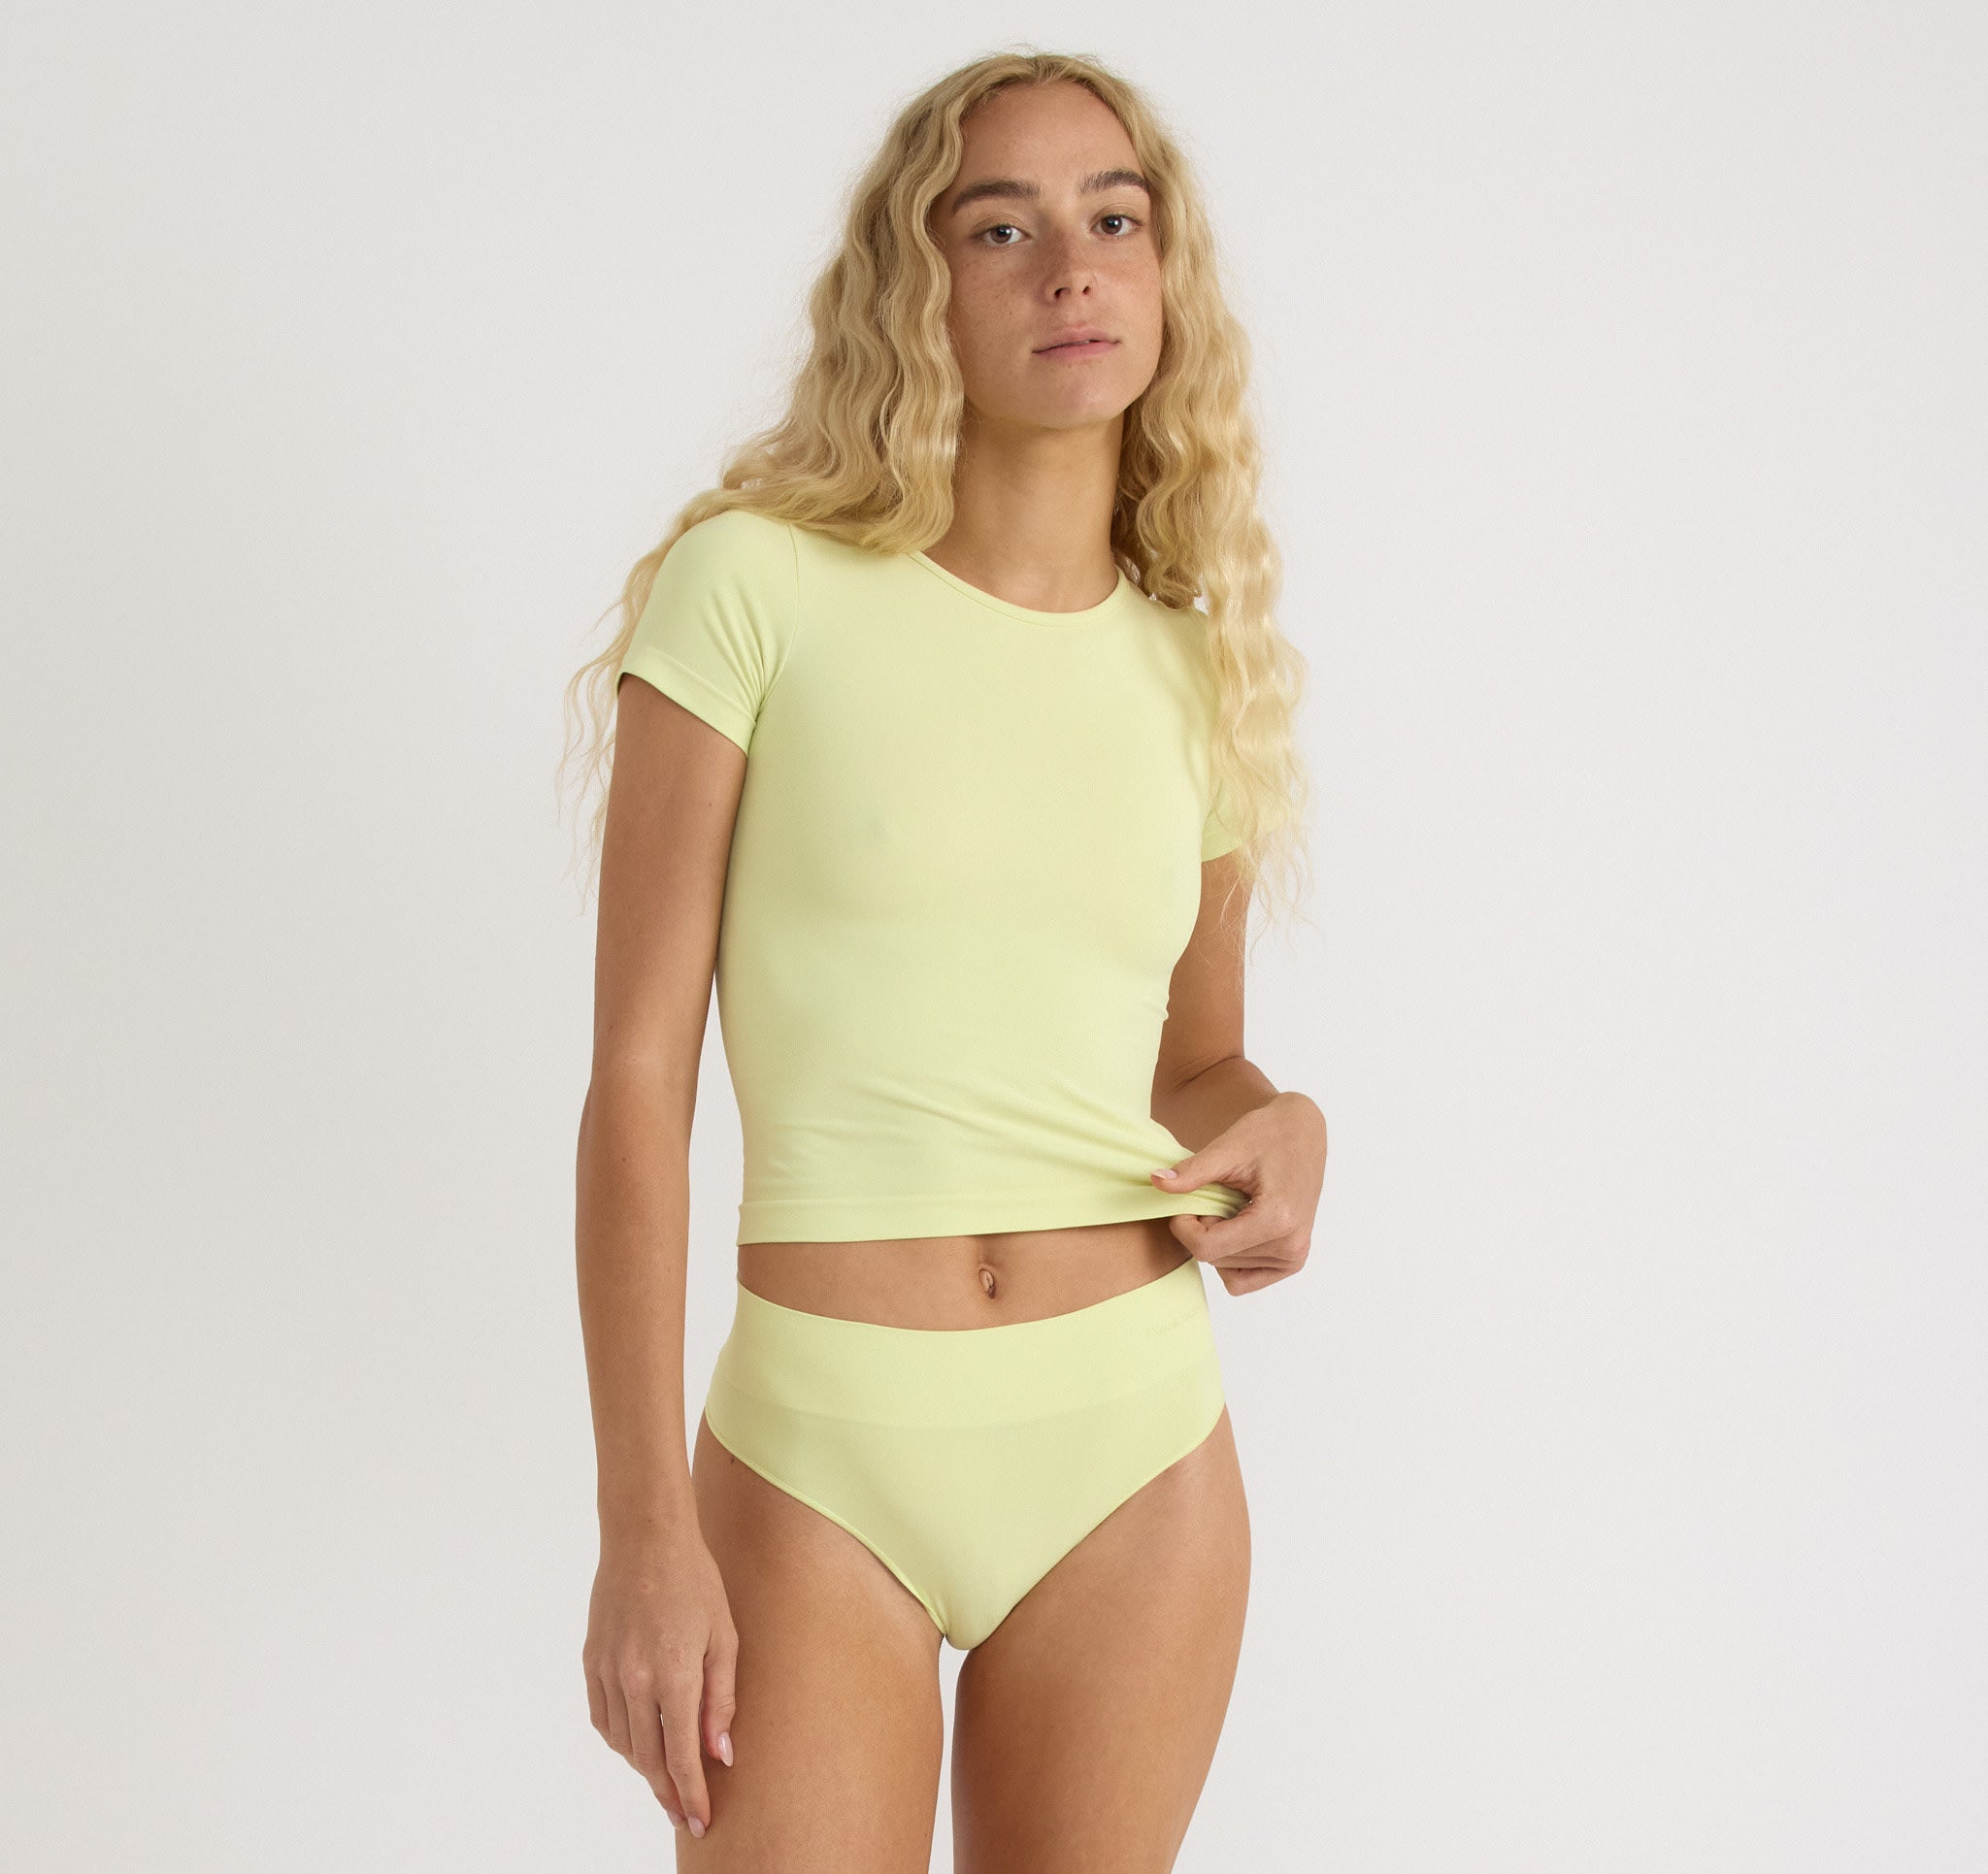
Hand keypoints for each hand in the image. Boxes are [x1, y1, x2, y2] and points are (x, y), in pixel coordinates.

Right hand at [582, 1528, 736, 1837]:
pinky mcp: (591, 1661)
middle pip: (648, 1758)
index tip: (699, 1820)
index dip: (691, 1793)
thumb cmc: (694, 1581)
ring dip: (644, 1767)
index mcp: (674, 1673)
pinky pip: (602, 1718)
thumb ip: (721, 1700)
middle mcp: (635, 1679)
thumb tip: (719, 1754)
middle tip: (683, 1813)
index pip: (681, 1755)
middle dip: (667, 1792)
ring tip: (665, 1778)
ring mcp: (607, 1671)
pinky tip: (637, 1742)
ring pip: (623, 1743)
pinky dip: (619, 1739)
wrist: (645, 1538)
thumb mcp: (724, 1637)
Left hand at [1151, 1090, 1326, 1294]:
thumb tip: (1156, 1182)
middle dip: (1202, 1230)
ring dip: (1218, 1241)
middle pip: (1216, 1259)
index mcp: (1276, 1219)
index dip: (1184, 1227)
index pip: (1208, 1248)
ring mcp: (1294, 1256)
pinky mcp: (1293, 1260)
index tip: (1184, 1203)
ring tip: (1232, 1206)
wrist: (1303, 1131)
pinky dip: (1231, 1258)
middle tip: (1214, 1196)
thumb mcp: (1227, 1149)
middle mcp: (1290, 1246)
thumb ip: (1192, 1172)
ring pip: (1227, 1270)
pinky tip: (1236, 1227)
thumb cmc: (1269, 1134)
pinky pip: (1245, 1279)